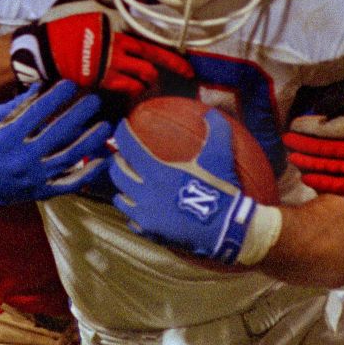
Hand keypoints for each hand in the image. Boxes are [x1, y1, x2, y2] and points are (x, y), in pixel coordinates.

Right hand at [0, 80, 112, 208]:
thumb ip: (17, 105)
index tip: (71, 83)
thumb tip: (41, 84)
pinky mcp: (43, 191)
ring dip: (90, 140)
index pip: (36, 113)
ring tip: (106, 125)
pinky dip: (89, 172)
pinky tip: (104, 159)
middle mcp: (23, 158)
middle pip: (57, 133)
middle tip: (95, 99)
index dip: (56, 96)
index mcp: (8, 137)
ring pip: (69, 157)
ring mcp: (35, 177)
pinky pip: (70, 183)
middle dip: (79, 114)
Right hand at [10, 0, 192, 95]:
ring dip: (150, 78)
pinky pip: (128, 87)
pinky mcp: (102, 80)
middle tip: (188, 74)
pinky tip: (136, 87)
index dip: (172, 47)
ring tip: (151, 79)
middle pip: (154, 57)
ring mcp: (111, 64)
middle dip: (175, 66)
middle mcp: (119, 45)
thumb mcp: (85, 1)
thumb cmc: (63, 22)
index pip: (152, 36)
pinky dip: (135, 88)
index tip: (187, 56)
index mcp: (117, 25)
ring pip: (143, 75)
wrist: (43, 46)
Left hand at [110, 109, 269, 264]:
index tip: (121, 126)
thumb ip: (216, 131)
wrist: (226, 229)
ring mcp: (145, 214)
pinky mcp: (149, 232)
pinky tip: (138, 209)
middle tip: (123, 156)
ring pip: (120, 199)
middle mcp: (145, 192)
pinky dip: (132, 212)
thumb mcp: (220, 157)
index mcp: (158, 172)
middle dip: (117, 161)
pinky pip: (131, 220)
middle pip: (117, 173)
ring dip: (121, 188)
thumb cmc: (221, 190)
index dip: (122, 134)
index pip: (130, 147)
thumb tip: (211, 112)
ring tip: (127, 183)